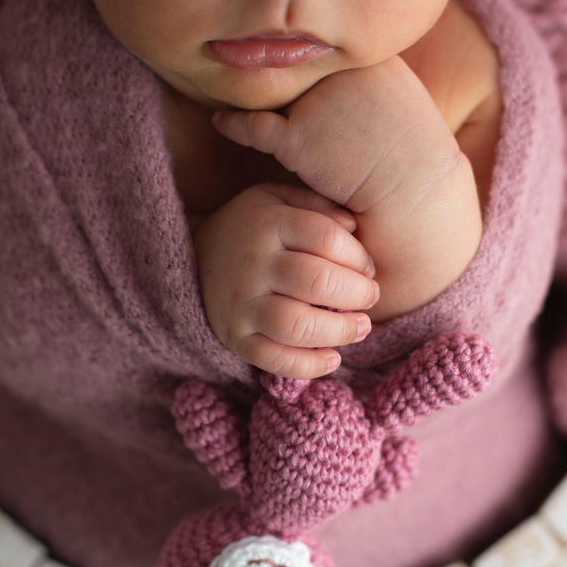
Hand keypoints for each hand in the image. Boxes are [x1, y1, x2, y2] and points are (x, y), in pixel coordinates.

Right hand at [192, 183, 379, 378]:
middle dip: (357, 293)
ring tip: (360, 328)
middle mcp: (253, 264)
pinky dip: (309, 366)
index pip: (324, 237)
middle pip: (315, 281)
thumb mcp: (280, 200)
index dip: (357, 256)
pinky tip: (332, 358)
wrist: (195, 257)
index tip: (368, 268)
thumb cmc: (255, 228)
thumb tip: (355, 228)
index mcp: (269, 223)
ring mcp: (241, 304)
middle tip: (370, 297)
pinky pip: (273, 359)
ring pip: (296, 324)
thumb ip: (319, 207)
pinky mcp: (235, 338)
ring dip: (338, 331)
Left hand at [212, 56, 480, 320]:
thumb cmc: (415, 160)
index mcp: (370, 57)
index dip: (309, 67)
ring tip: (236, 98)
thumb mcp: (404, 99)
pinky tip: (222, 123)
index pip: (324, 53)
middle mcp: (340, 72)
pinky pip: (251, 126)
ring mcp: (316, 104)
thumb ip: (371, 79)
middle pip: (296, 69)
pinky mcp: (296, 140)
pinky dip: (233, 124)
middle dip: (284, 80)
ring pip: (273, 94)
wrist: (416, 199)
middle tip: (260, 83)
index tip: (296, 74)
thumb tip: (343, 75)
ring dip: (257, 99)